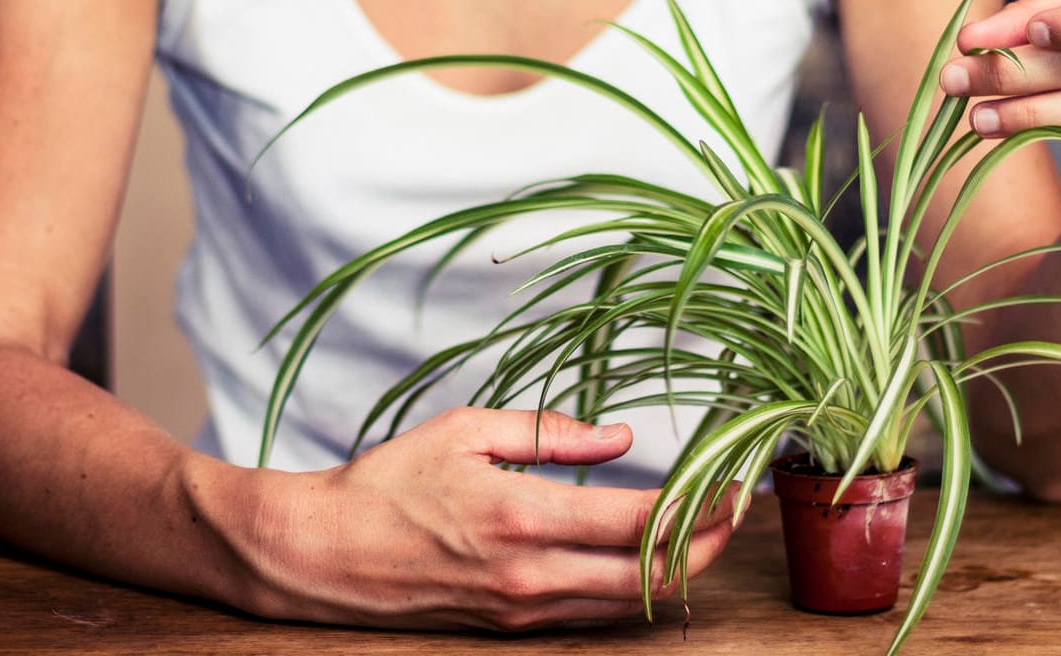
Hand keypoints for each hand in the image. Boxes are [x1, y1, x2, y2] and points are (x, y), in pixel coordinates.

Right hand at [207, 407, 739, 630]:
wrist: (323, 554)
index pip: (639, 521)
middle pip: (651, 577)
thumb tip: (622, 438)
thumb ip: (549, 434)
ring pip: (627, 604)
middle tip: (737, 508)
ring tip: (702, 529)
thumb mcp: (464, 432)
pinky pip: (589, 614)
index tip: (734, 481)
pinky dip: (629, 589)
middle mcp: (530, 574)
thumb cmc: (386, 484)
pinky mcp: (510, 627)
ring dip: (675, 571)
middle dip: (708, 545)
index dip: (700, 505)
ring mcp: (522, 610)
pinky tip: (643, 559)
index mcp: (520, 516)